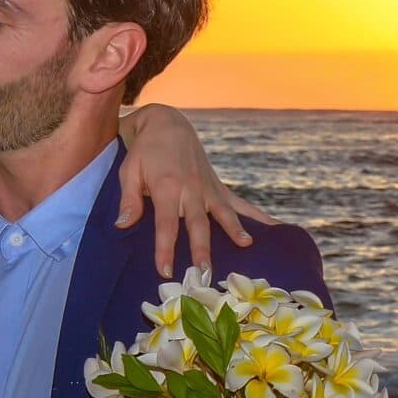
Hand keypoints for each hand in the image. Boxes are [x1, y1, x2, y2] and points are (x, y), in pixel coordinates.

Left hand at [115, 103, 278, 278]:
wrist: (168, 124)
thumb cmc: (144, 151)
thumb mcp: (129, 171)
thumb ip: (129, 200)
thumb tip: (122, 225)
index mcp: (168, 187)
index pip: (166, 224)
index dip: (165, 248)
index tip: (165, 271)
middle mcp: (192, 189)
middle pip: (198, 224)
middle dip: (201, 249)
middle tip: (204, 273)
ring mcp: (208, 188)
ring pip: (223, 214)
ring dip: (235, 231)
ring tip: (245, 247)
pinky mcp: (218, 188)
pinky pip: (240, 204)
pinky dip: (257, 217)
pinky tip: (276, 229)